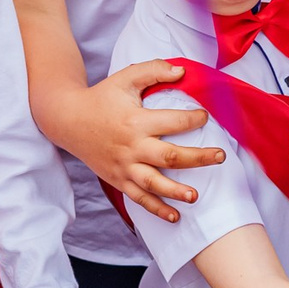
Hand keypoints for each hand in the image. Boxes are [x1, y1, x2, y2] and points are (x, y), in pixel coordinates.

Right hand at [73, 61, 227, 222]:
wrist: (68, 120)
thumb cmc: (101, 97)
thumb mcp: (125, 78)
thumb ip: (153, 70)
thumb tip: (181, 71)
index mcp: (136, 121)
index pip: (173, 122)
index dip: (194, 119)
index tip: (205, 117)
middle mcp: (131, 147)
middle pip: (169, 156)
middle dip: (197, 158)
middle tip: (220, 156)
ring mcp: (124, 167)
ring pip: (153, 183)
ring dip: (175, 191)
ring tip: (195, 196)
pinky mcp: (118, 180)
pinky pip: (139, 198)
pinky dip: (156, 209)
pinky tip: (175, 216)